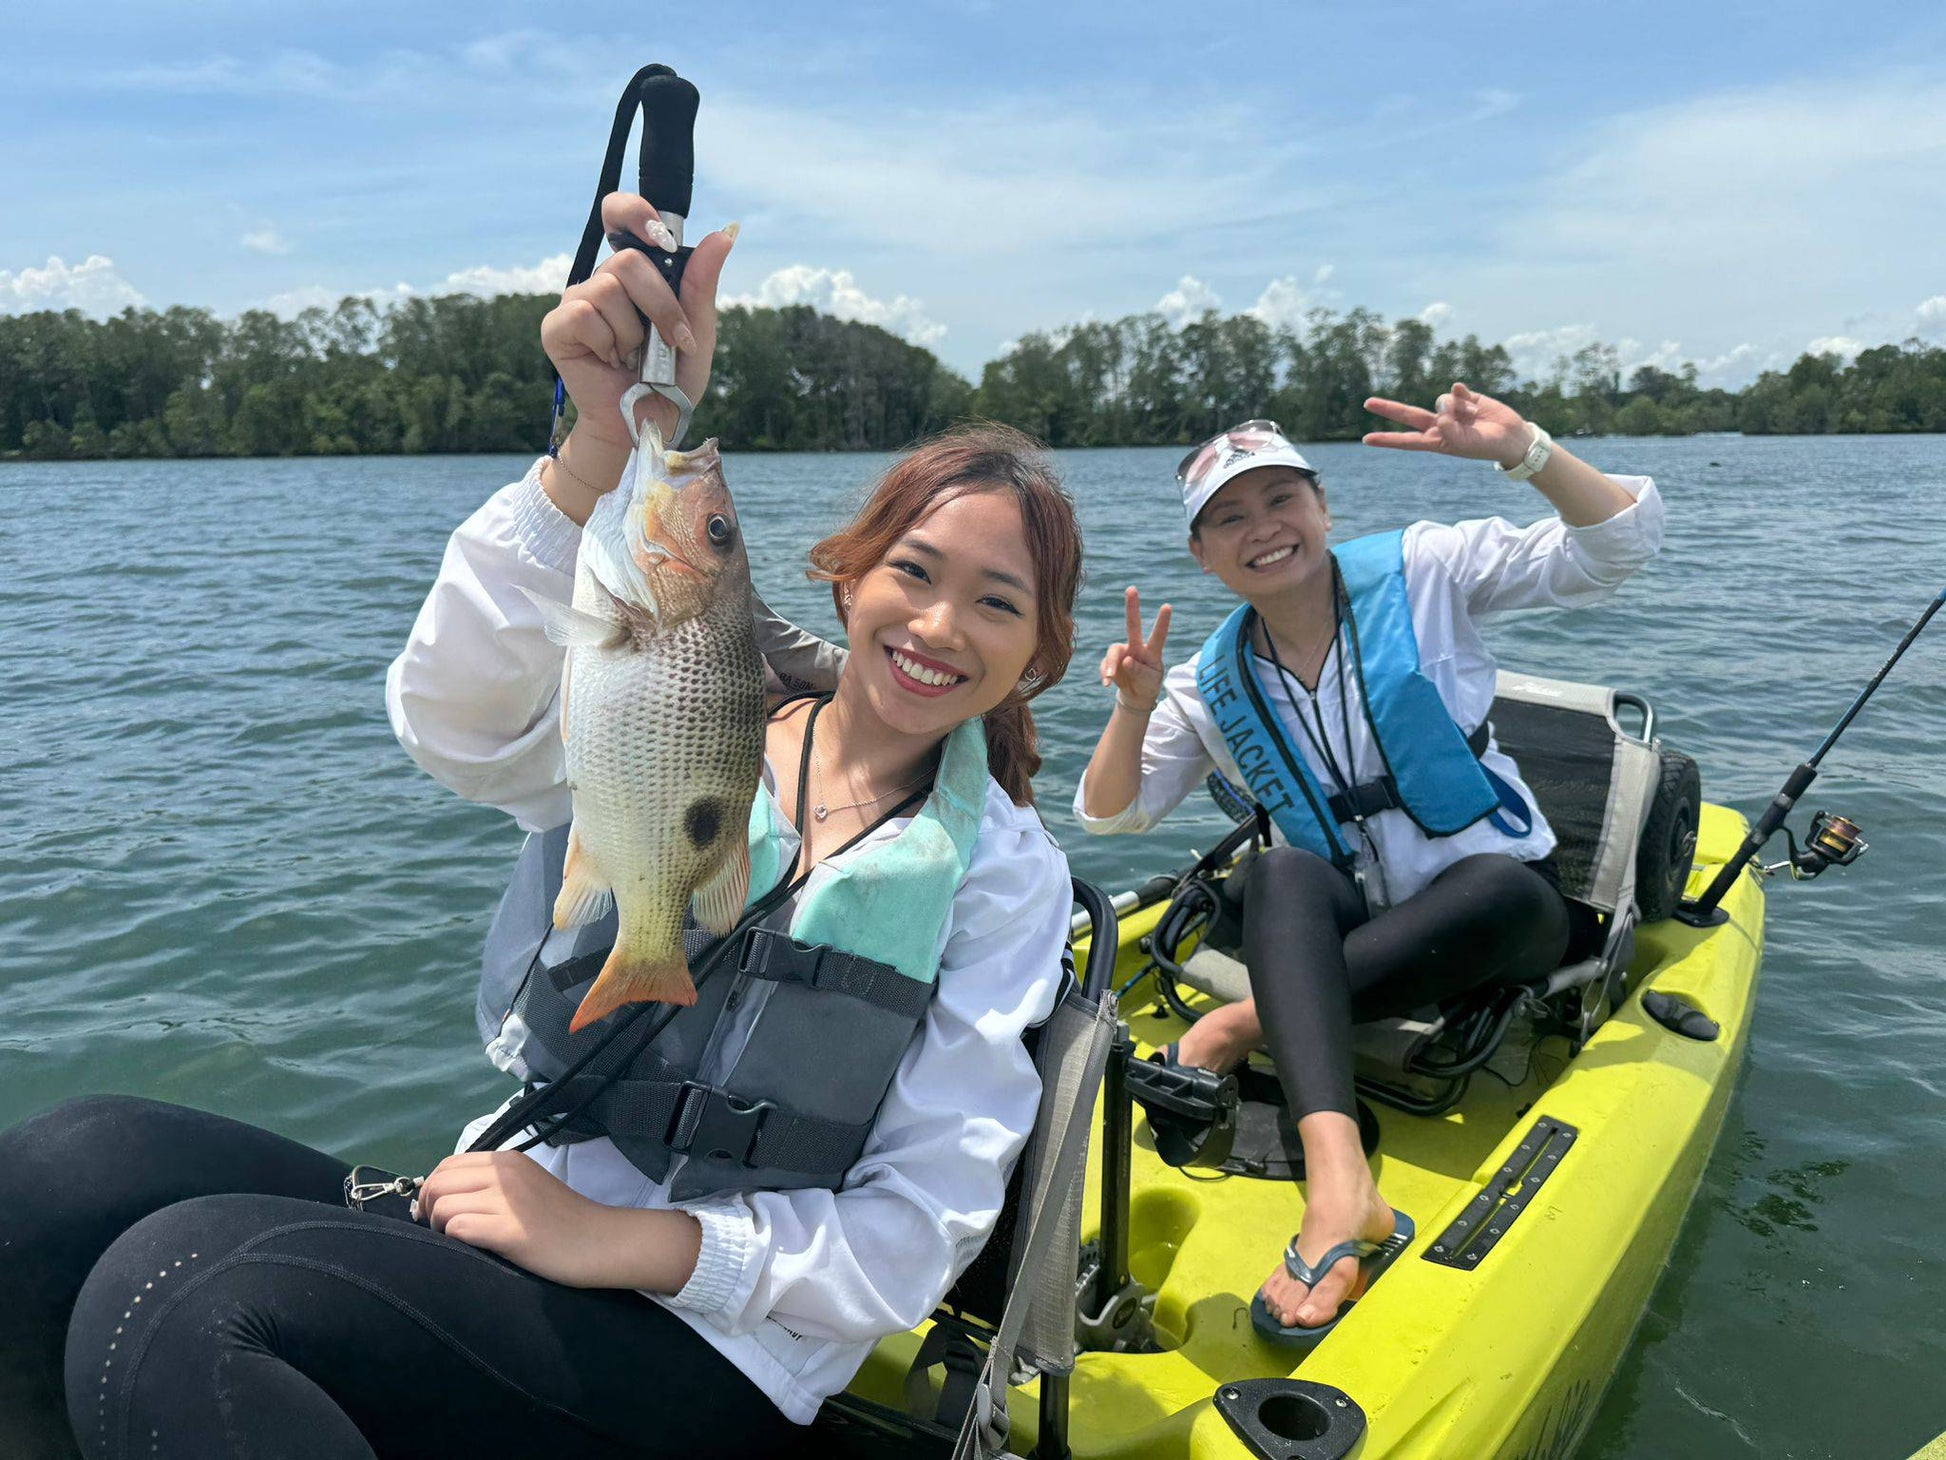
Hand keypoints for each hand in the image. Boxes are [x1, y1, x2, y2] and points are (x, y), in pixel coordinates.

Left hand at [417, 1150, 613, 1286]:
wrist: (599, 1241)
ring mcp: (506, 1200)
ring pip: (442, 1205)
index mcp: (507, 1160)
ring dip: (439, 1227)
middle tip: (439, 1230)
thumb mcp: (527, 1186)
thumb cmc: (563, 1220)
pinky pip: (457, 1227)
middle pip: (438, 1183)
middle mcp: (503, 1173)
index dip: (432, 1189)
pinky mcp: (508, 1230)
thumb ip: (492, 1183)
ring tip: (455, 1240)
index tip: (436, 1212)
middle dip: (427, 1209)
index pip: (448, 1164)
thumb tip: (446, 1196)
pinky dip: (452, 1239)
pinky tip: (469, 1248)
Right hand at [540, 192, 735, 451]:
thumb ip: (701, 284)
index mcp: (635, 276)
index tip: (661, 235)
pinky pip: (584, 314)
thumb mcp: (697, 330)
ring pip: (608, 287)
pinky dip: (608, 342)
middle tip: (672, 341)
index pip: (620, 215)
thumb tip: (723, 235)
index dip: (634, 212)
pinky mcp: (557, 329)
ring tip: (635, 358)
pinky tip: (610, 362)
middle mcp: (603, 282)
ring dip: (635, 332)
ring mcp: (576, 303)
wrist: (648, 425)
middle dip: (661, 304)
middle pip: (628, 260)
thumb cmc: (671, 380)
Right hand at [1099, 586, 1170, 712]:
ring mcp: (1123, 653)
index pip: (1158, 636)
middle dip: (1132, 607)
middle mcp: (1137, 647)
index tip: (1167, 606)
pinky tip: (1107, 684)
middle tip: (1132, 588)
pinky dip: (1105, 674)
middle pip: (1133, 625)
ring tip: (1110, 677)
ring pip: (1114, 651)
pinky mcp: (1111, 661)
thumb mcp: (1148, 681)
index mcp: (1151, 651)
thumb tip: (1126, 661)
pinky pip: (1105, 665)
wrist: (1136, 694)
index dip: (1162, 622)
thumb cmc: (1147, 684)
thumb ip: (1139, 671)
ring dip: (1111, 664)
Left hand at [1362, 382, 1532, 467]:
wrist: (1511, 436)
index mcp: (1436, 441)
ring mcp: (1450, 410)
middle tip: (1367, 403)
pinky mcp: (1463, 397)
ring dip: (1456, 408)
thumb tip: (1439, 411)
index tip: (1366, 440)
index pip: (1406, 440)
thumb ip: (1451, 430)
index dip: (1387, 439)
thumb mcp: (1468, 444)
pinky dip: (1462, 396)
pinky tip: (1473, 405)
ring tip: (1474, 419)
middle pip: (1408, 414)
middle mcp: (1439, 424)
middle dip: (1388, 408)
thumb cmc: (1488, 445)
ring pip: (1441, 400)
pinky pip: (1455, 391)